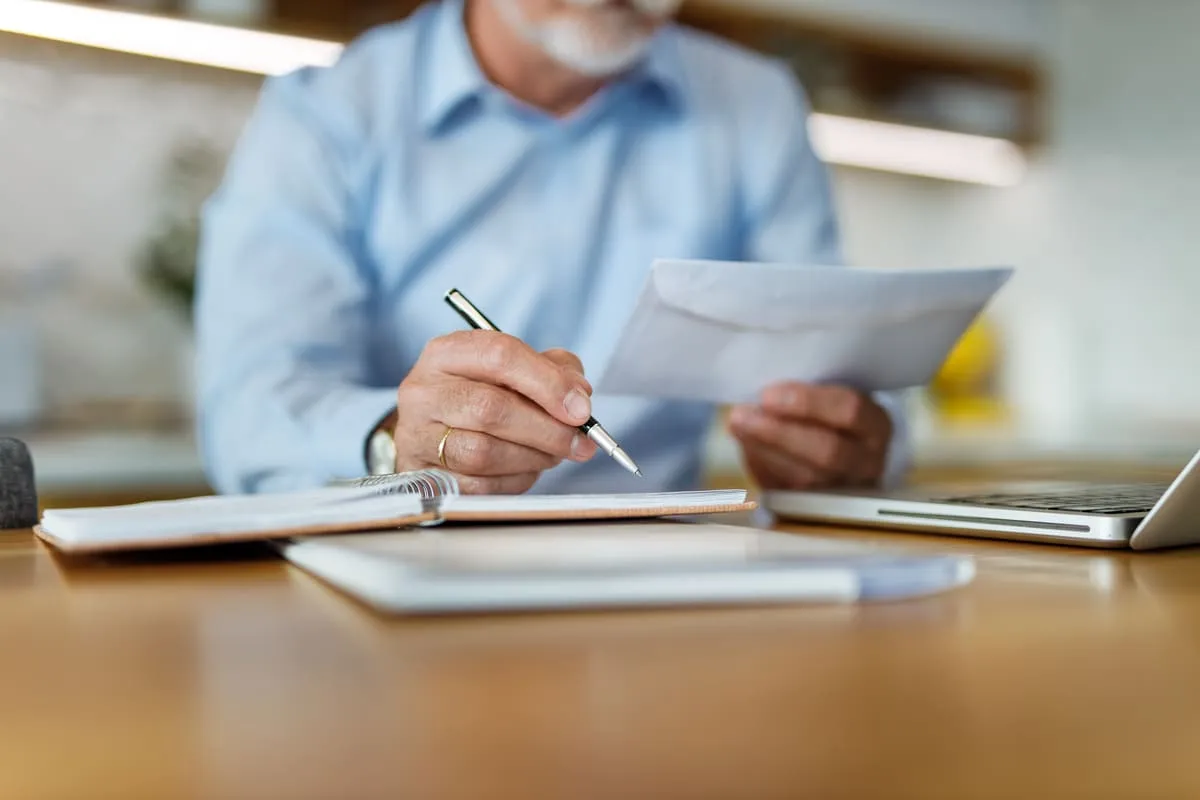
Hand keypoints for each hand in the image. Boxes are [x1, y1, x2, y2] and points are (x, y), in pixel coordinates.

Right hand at [393, 331, 596, 493]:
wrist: (430, 428)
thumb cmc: (479, 393)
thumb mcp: (513, 368)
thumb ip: (553, 370)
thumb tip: (579, 395)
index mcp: (446, 353)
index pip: (499, 356)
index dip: (548, 383)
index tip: (581, 408)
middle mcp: (423, 391)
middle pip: (490, 408)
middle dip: (547, 429)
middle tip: (579, 442)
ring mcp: (416, 435)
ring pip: (482, 452)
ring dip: (532, 457)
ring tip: (554, 455)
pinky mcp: (423, 476)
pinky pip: (477, 485)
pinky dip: (513, 481)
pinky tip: (527, 470)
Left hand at [728, 383, 892, 490]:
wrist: (842, 450)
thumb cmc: (830, 413)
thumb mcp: (831, 395)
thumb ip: (806, 392)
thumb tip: (764, 394)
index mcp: (876, 425)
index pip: (850, 410)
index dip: (806, 402)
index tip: (768, 394)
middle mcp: (867, 462)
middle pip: (826, 451)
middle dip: (779, 432)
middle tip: (742, 415)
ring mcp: (843, 490)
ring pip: (803, 477)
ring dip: (763, 450)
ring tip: (737, 425)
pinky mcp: (815, 508)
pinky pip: (785, 491)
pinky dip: (760, 466)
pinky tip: (745, 444)